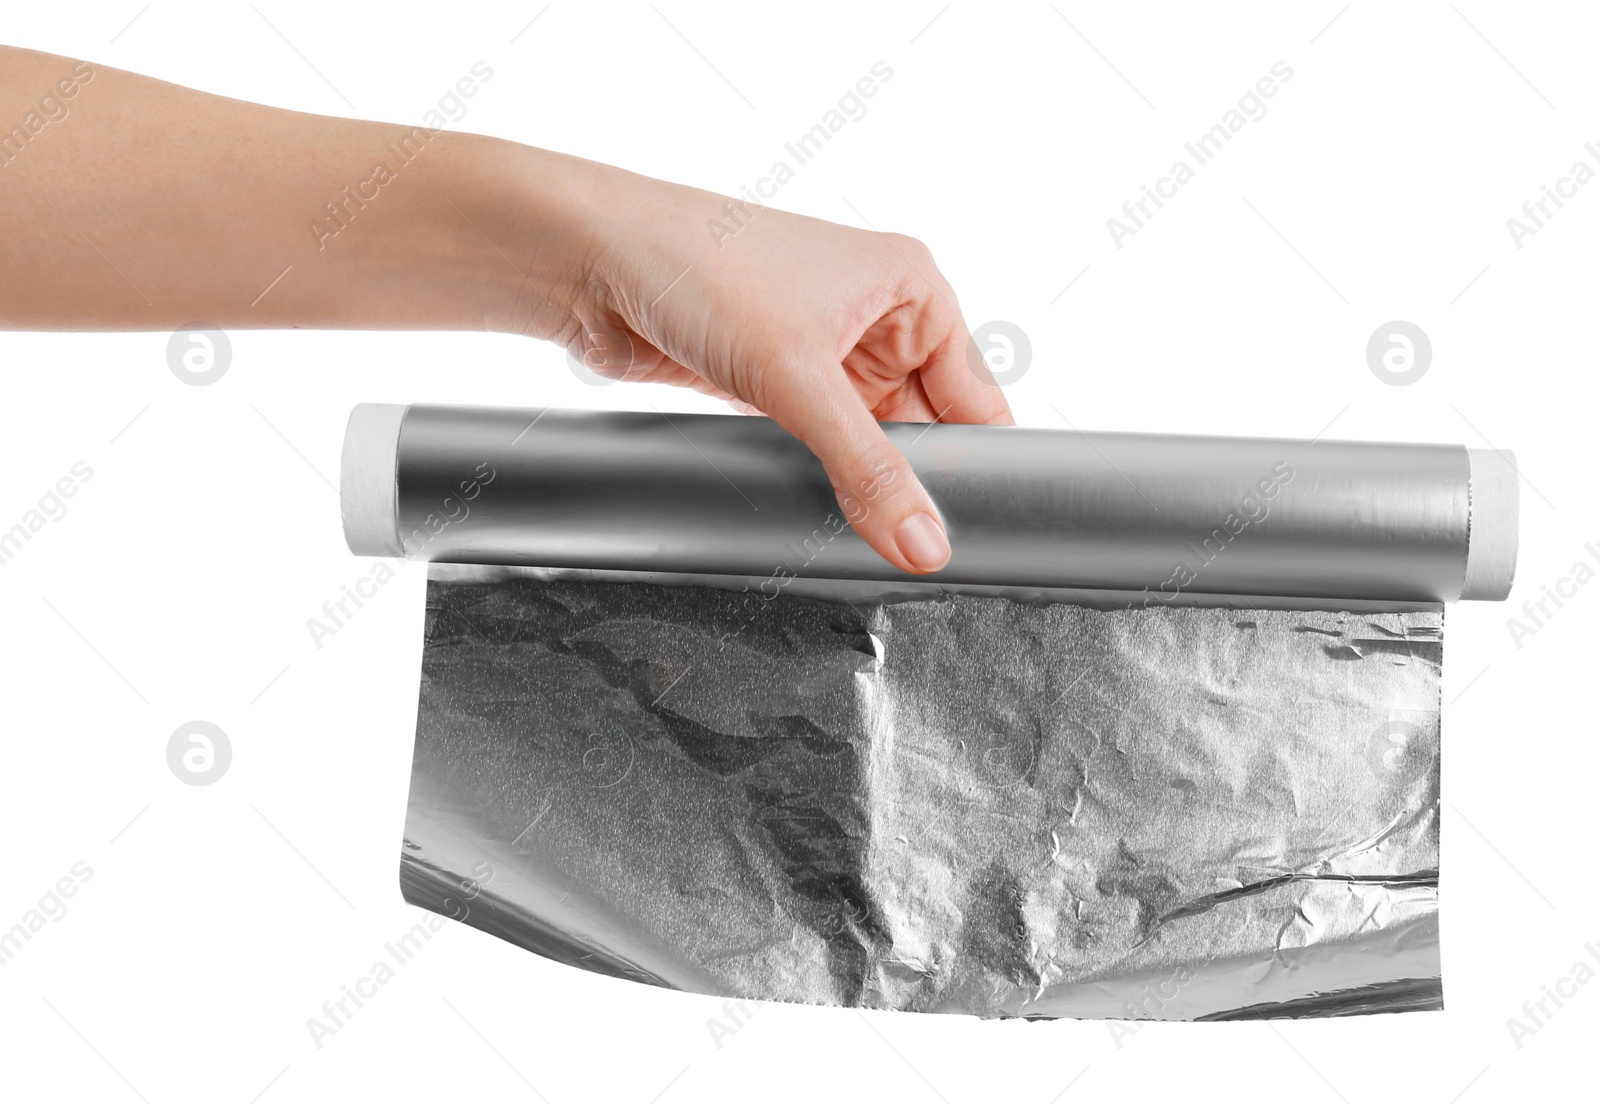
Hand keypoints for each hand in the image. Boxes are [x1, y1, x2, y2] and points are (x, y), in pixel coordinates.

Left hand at [512, 164, 1014, 574]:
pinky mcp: (776, 386)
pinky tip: (823, 515)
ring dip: (866, 486)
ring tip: (870, 535)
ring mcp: (825, 355)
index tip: (971, 531)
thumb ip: (868, 469)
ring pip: (872, 446)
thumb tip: (923, 542)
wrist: (589, 262)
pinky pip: (823, 450)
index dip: (978, 465)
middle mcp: (876, 318)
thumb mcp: (798, 376)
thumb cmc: (697, 266)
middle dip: (918, 485)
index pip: (976, 397)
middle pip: (927, 430)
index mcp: (912, 288)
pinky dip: (824, 481)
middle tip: (916, 546)